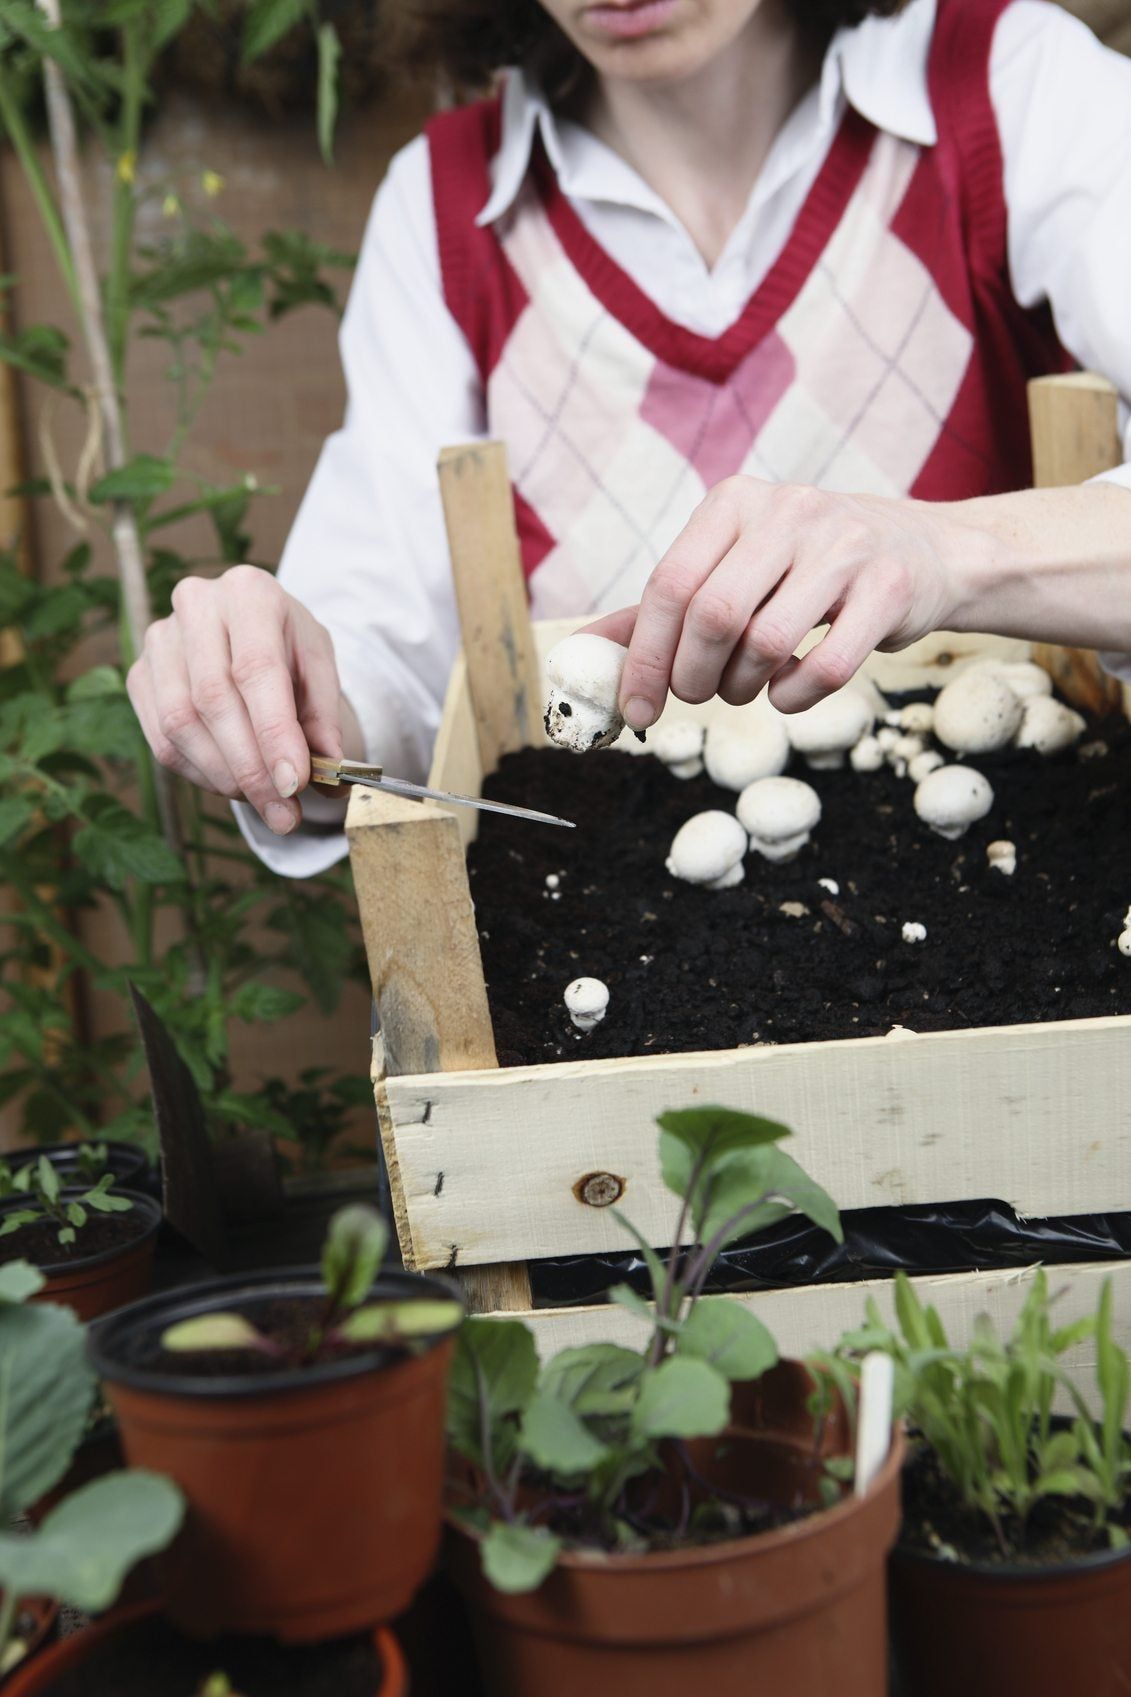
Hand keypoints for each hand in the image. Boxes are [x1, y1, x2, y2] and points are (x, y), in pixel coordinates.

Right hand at [128, 565, 349, 834]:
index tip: (294, 783)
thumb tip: (332, 779)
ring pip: (180, 725)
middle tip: (284, 813)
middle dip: (252, 770)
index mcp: (249, 593)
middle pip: (213, 701)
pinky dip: (201, 774)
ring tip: (266, 802)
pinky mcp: (138, 675)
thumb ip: (325, 720)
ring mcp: (158, 640)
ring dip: (226, 777)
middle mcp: (195, 606)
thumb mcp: (320, 670)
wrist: (250, 628)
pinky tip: (234, 785)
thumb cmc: (288, 647)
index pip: (256, 670)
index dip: (273, 733)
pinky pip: (162, 740)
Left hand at [587, 478, 968, 725]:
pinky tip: (790, 689)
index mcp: (735, 502)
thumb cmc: (805, 568)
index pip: (670, 584)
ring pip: (767, 643)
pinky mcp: (890, 588)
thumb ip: (665, 606)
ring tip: (746, 686)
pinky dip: (794, 697)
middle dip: (693, 676)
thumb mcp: (733, 566)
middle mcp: (790, 512)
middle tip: (698, 695)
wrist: (921, 552)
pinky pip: (825, 667)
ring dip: (743, 687)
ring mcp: (845, 546)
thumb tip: (588, 649)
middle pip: (713, 615)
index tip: (636, 708)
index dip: (644, 656)